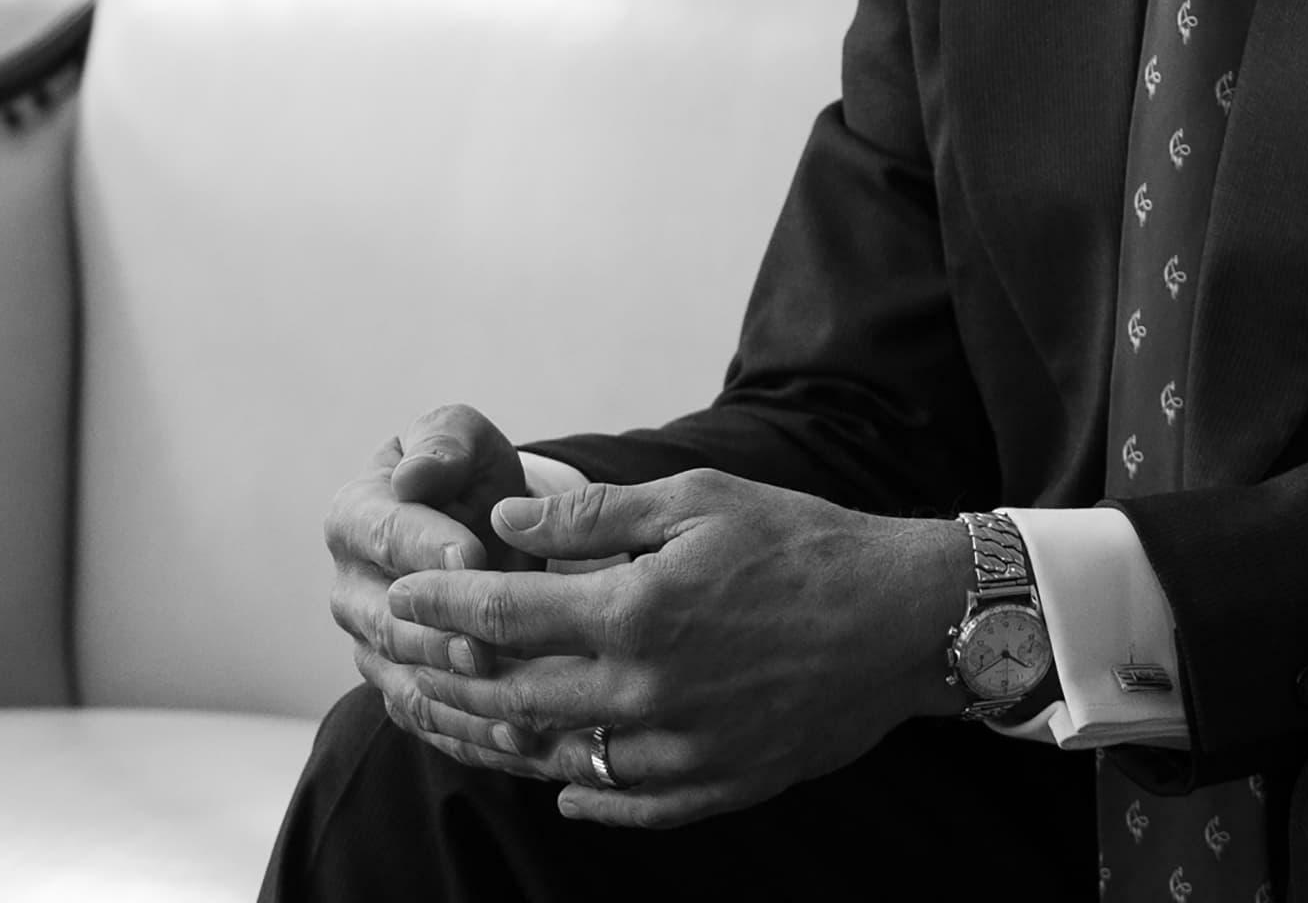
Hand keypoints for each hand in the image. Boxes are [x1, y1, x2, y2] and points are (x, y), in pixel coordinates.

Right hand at [325, 405, 545, 777]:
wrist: (485, 531)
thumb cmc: (470, 477)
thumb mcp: (463, 440)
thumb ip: (442, 444)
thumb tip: (413, 474)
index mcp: (353, 519)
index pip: (384, 535)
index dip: (427, 547)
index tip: (475, 556)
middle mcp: (351, 590)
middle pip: (386, 622)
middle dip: (438, 637)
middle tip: (488, 645)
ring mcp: (372, 650)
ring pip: (406, 683)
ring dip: (457, 699)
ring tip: (512, 706)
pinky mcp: (402, 694)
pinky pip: (431, 725)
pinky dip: (474, 738)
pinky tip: (523, 741)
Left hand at [388, 468, 970, 827]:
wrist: (907, 619)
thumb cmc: (801, 543)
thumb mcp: (695, 501)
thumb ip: (593, 515)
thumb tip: (505, 521)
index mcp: (635, 612)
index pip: (503, 617)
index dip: (440, 606)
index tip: (400, 597)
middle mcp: (647, 691)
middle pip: (515, 700)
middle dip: (449, 680)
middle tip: (405, 664)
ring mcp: (682, 748)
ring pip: (562, 760)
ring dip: (501, 743)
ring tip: (459, 726)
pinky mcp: (720, 783)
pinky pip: (630, 806)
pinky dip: (586, 801)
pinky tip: (561, 792)